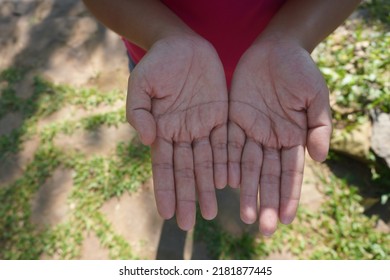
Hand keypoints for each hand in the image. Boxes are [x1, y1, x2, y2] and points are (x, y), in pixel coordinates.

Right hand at [126, 35, 227, 229]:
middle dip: (187, 197)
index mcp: (161, 130)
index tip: (167, 214)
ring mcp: (202, 127)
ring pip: (206, 163)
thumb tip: (148, 140)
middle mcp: (182, 134)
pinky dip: (226, 163)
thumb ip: (138, 113)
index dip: (165, 190)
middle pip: (185, 171)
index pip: (162, 166)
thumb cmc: (156, 64)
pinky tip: (228, 183)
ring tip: (211, 211)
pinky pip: (225, 143)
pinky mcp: (220, 116)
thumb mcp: (140, 85)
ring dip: (208, 187)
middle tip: (191, 224)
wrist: (181, 45)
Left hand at [228, 36, 331, 234]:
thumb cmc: (301, 71)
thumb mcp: (316, 96)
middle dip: (265, 201)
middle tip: (262, 228)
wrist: (276, 49)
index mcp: (292, 137)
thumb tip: (319, 159)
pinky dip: (226, 164)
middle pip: (267, 175)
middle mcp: (270, 139)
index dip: (289, 195)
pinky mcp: (232, 119)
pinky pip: (227, 145)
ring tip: (244, 214)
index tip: (286, 219)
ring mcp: (250, 131)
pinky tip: (225, 183)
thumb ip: (319, 127)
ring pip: (246, 166)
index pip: (290, 172)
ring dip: (245, 190)